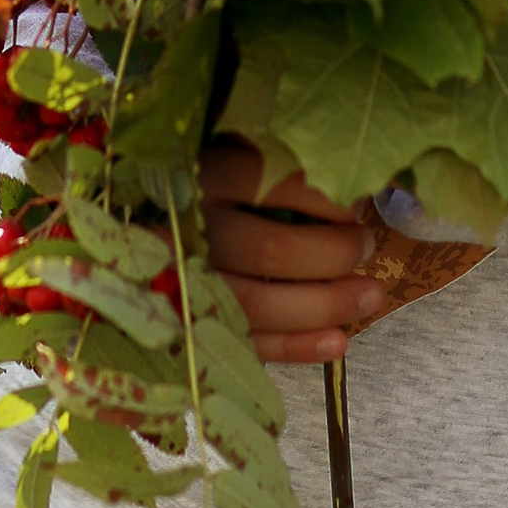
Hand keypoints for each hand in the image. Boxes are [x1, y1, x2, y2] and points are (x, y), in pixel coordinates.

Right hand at [199, 139, 383, 363]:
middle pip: (271, 251)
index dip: (324, 200)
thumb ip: (283, 170)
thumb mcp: (234, 160)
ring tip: (369, 296)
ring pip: (259, 303)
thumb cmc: (207, 193)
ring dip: (325, 304)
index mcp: (206, 177)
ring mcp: (188, 283)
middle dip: (333, 255)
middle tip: (365, 248)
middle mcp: (192, 229)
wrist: (139, 241)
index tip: (355, 206)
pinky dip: (296, 348)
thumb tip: (359, 189)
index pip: (271, 185)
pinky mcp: (192, 326)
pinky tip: (337, 343)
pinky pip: (248, 344)